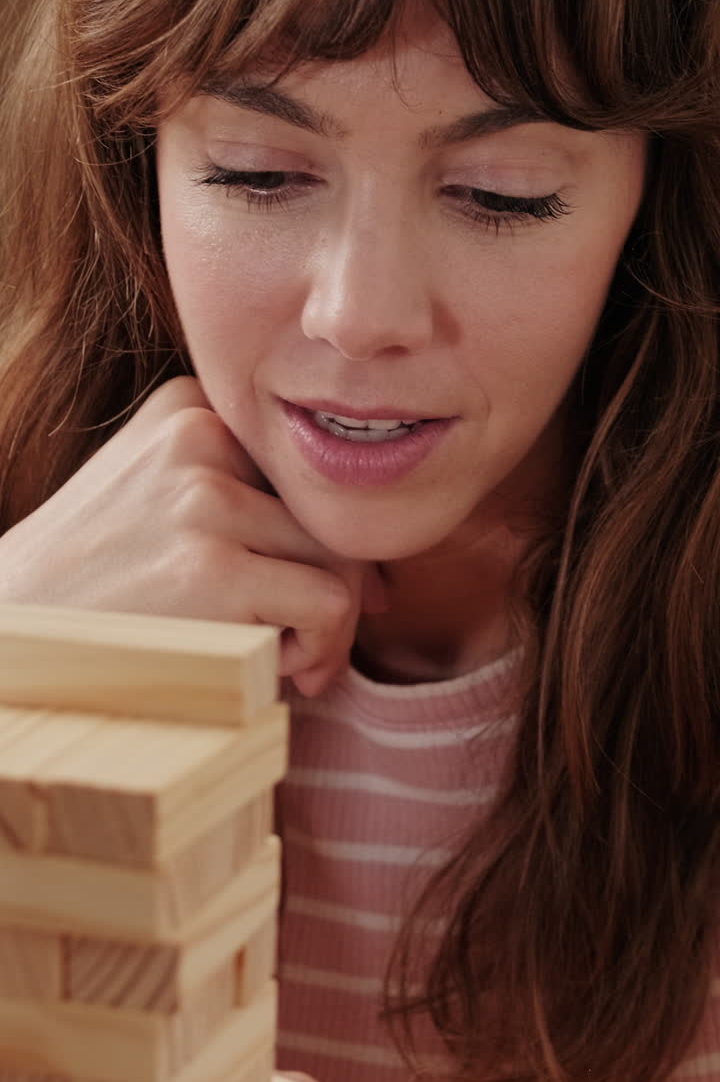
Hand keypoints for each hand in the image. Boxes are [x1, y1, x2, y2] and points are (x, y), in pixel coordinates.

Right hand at [0, 376, 385, 694]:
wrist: (8, 636)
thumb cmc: (94, 585)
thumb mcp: (153, 497)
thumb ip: (239, 494)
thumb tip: (363, 550)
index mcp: (188, 408)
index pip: (302, 467)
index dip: (323, 535)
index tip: (325, 586)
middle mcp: (199, 437)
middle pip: (328, 510)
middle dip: (341, 585)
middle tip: (315, 642)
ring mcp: (203, 500)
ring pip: (338, 557)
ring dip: (328, 624)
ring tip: (289, 661)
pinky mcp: (212, 570)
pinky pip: (327, 606)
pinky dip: (321, 648)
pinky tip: (279, 672)